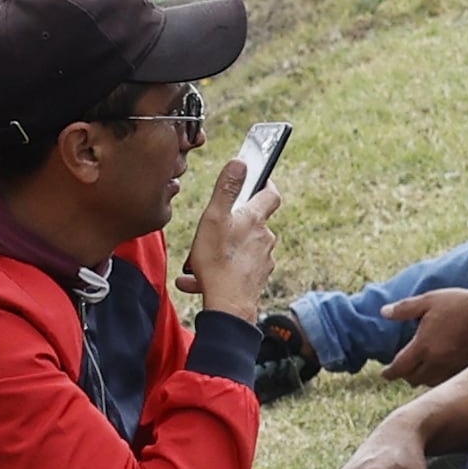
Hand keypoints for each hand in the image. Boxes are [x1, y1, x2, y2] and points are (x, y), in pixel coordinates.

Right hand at [186, 175, 281, 323]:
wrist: (228, 305)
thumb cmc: (218, 261)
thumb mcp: (214, 219)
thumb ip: (226, 189)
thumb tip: (240, 163)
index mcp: (255, 220)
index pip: (271, 194)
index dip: (265, 184)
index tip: (258, 180)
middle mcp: (264, 239)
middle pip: (254, 222)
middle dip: (234, 223)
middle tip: (213, 227)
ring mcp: (262, 260)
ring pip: (243, 247)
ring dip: (223, 249)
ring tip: (199, 260)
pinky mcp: (255, 279)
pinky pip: (237, 269)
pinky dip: (220, 270)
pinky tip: (197, 280)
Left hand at [383, 283, 467, 384]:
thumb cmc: (459, 304)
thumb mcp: (428, 300)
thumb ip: (404, 308)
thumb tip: (383, 312)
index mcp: (423, 346)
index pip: (400, 367)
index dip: (389, 373)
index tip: (384, 374)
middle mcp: (436, 362)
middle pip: (413, 379)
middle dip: (405, 375)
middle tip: (402, 370)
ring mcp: (452, 368)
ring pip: (429, 383)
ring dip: (421, 378)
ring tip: (419, 371)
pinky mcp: (466, 369)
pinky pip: (446, 381)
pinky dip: (437, 379)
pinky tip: (438, 371)